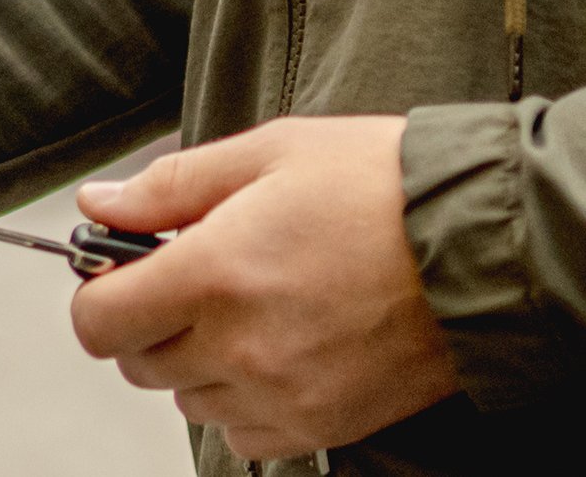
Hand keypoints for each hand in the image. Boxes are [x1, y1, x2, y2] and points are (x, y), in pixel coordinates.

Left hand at [66, 115, 458, 458]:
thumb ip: (171, 186)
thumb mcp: (272, 152)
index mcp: (214, 270)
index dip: (101, 293)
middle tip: (197, 278)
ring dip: (199, 361)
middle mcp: (239, 345)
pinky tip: (280, 349)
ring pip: (188, 400)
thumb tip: (101, 206)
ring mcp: (280, 394)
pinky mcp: (320, 426)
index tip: (126, 271)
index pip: (99, 320)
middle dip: (151, 321)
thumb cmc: (387, 187)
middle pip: (138, 364)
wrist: (486, 243)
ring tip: (253, 308)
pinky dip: (244, 399)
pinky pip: (243, 433)